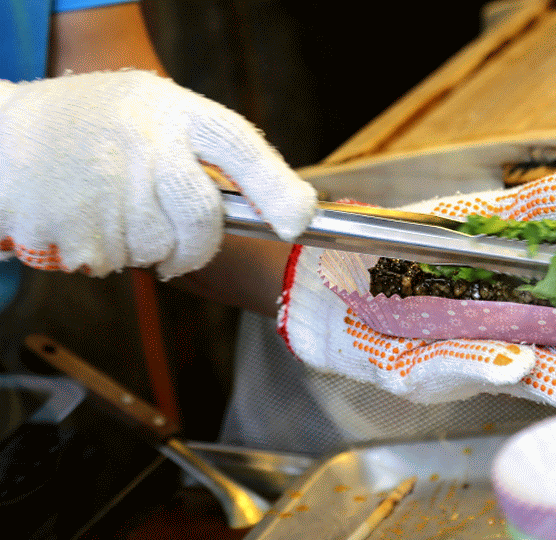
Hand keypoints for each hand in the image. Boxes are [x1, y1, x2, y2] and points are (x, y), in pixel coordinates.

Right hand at [0, 70, 317, 278]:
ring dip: (146, 246)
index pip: (238, 146)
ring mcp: (105, 187)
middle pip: (202, 222)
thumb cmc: (95, 124)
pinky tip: (90, 218)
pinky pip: (115, 262)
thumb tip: (275, 207)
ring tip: (115, 207)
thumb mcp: (152, 109)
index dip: (274, 187)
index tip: (298, 218)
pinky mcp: (72, 226)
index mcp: (170, 111)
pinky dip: (109, 252)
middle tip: (182, 246)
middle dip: (197, 246)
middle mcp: (143, 145)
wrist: (6, 136)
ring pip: (159, 250)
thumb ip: (202, 148)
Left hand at [279, 170, 555, 410]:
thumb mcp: (469, 223)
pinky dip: (477, 366)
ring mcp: (447, 358)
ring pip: (504, 376)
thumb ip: (527, 212)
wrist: (330, 266)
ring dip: (548, 382)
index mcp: (510, 309)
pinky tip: (514, 365)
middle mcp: (486, 341)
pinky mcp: (403, 367)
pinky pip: (441, 368)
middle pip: (549, 359)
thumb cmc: (407, 249)